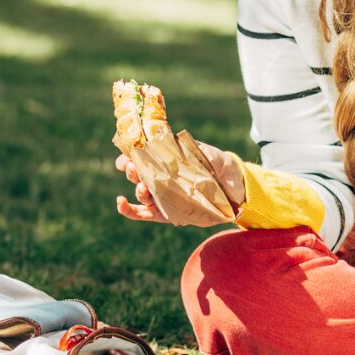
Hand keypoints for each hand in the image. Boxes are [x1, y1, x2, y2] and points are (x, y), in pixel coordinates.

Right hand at [113, 142, 245, 223]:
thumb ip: (187, 147)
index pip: (140, 156)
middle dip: (131, 170)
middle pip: (136, 174)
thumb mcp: (204, 151)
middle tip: (133, 167)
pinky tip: (120, 202)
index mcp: (164, 160)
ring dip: (136, 188)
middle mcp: (159, 177)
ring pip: (139, 193)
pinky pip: (142, 214)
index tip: (127, 154)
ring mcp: (161, 196)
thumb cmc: (216, 163)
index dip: (128, 154)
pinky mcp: (165, 213)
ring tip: (143, 186)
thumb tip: (169, 141)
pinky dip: (128, 210)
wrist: (234, 185)